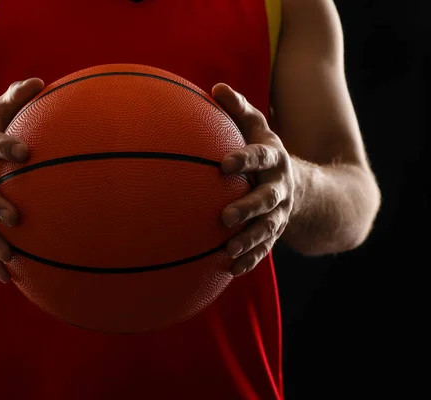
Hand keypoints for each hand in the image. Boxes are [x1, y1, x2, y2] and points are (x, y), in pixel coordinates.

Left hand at [212, 83, 295, 276]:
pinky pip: (265, 248)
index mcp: (274, 160)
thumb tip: (215, 87)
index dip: (244, 159)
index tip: (223, 165)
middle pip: (267, 198)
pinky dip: (251, 259)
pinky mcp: (275, 232)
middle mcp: (280, 188)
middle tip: (225, 216)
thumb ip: (239, 110)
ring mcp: (280, 213)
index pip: (260, 157)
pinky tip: (230, 269)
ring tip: (227, 251)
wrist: (308, 189)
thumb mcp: (259, 129)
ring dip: (249, 240)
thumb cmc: (269, 154)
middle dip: (248, 207)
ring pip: (267, 228)